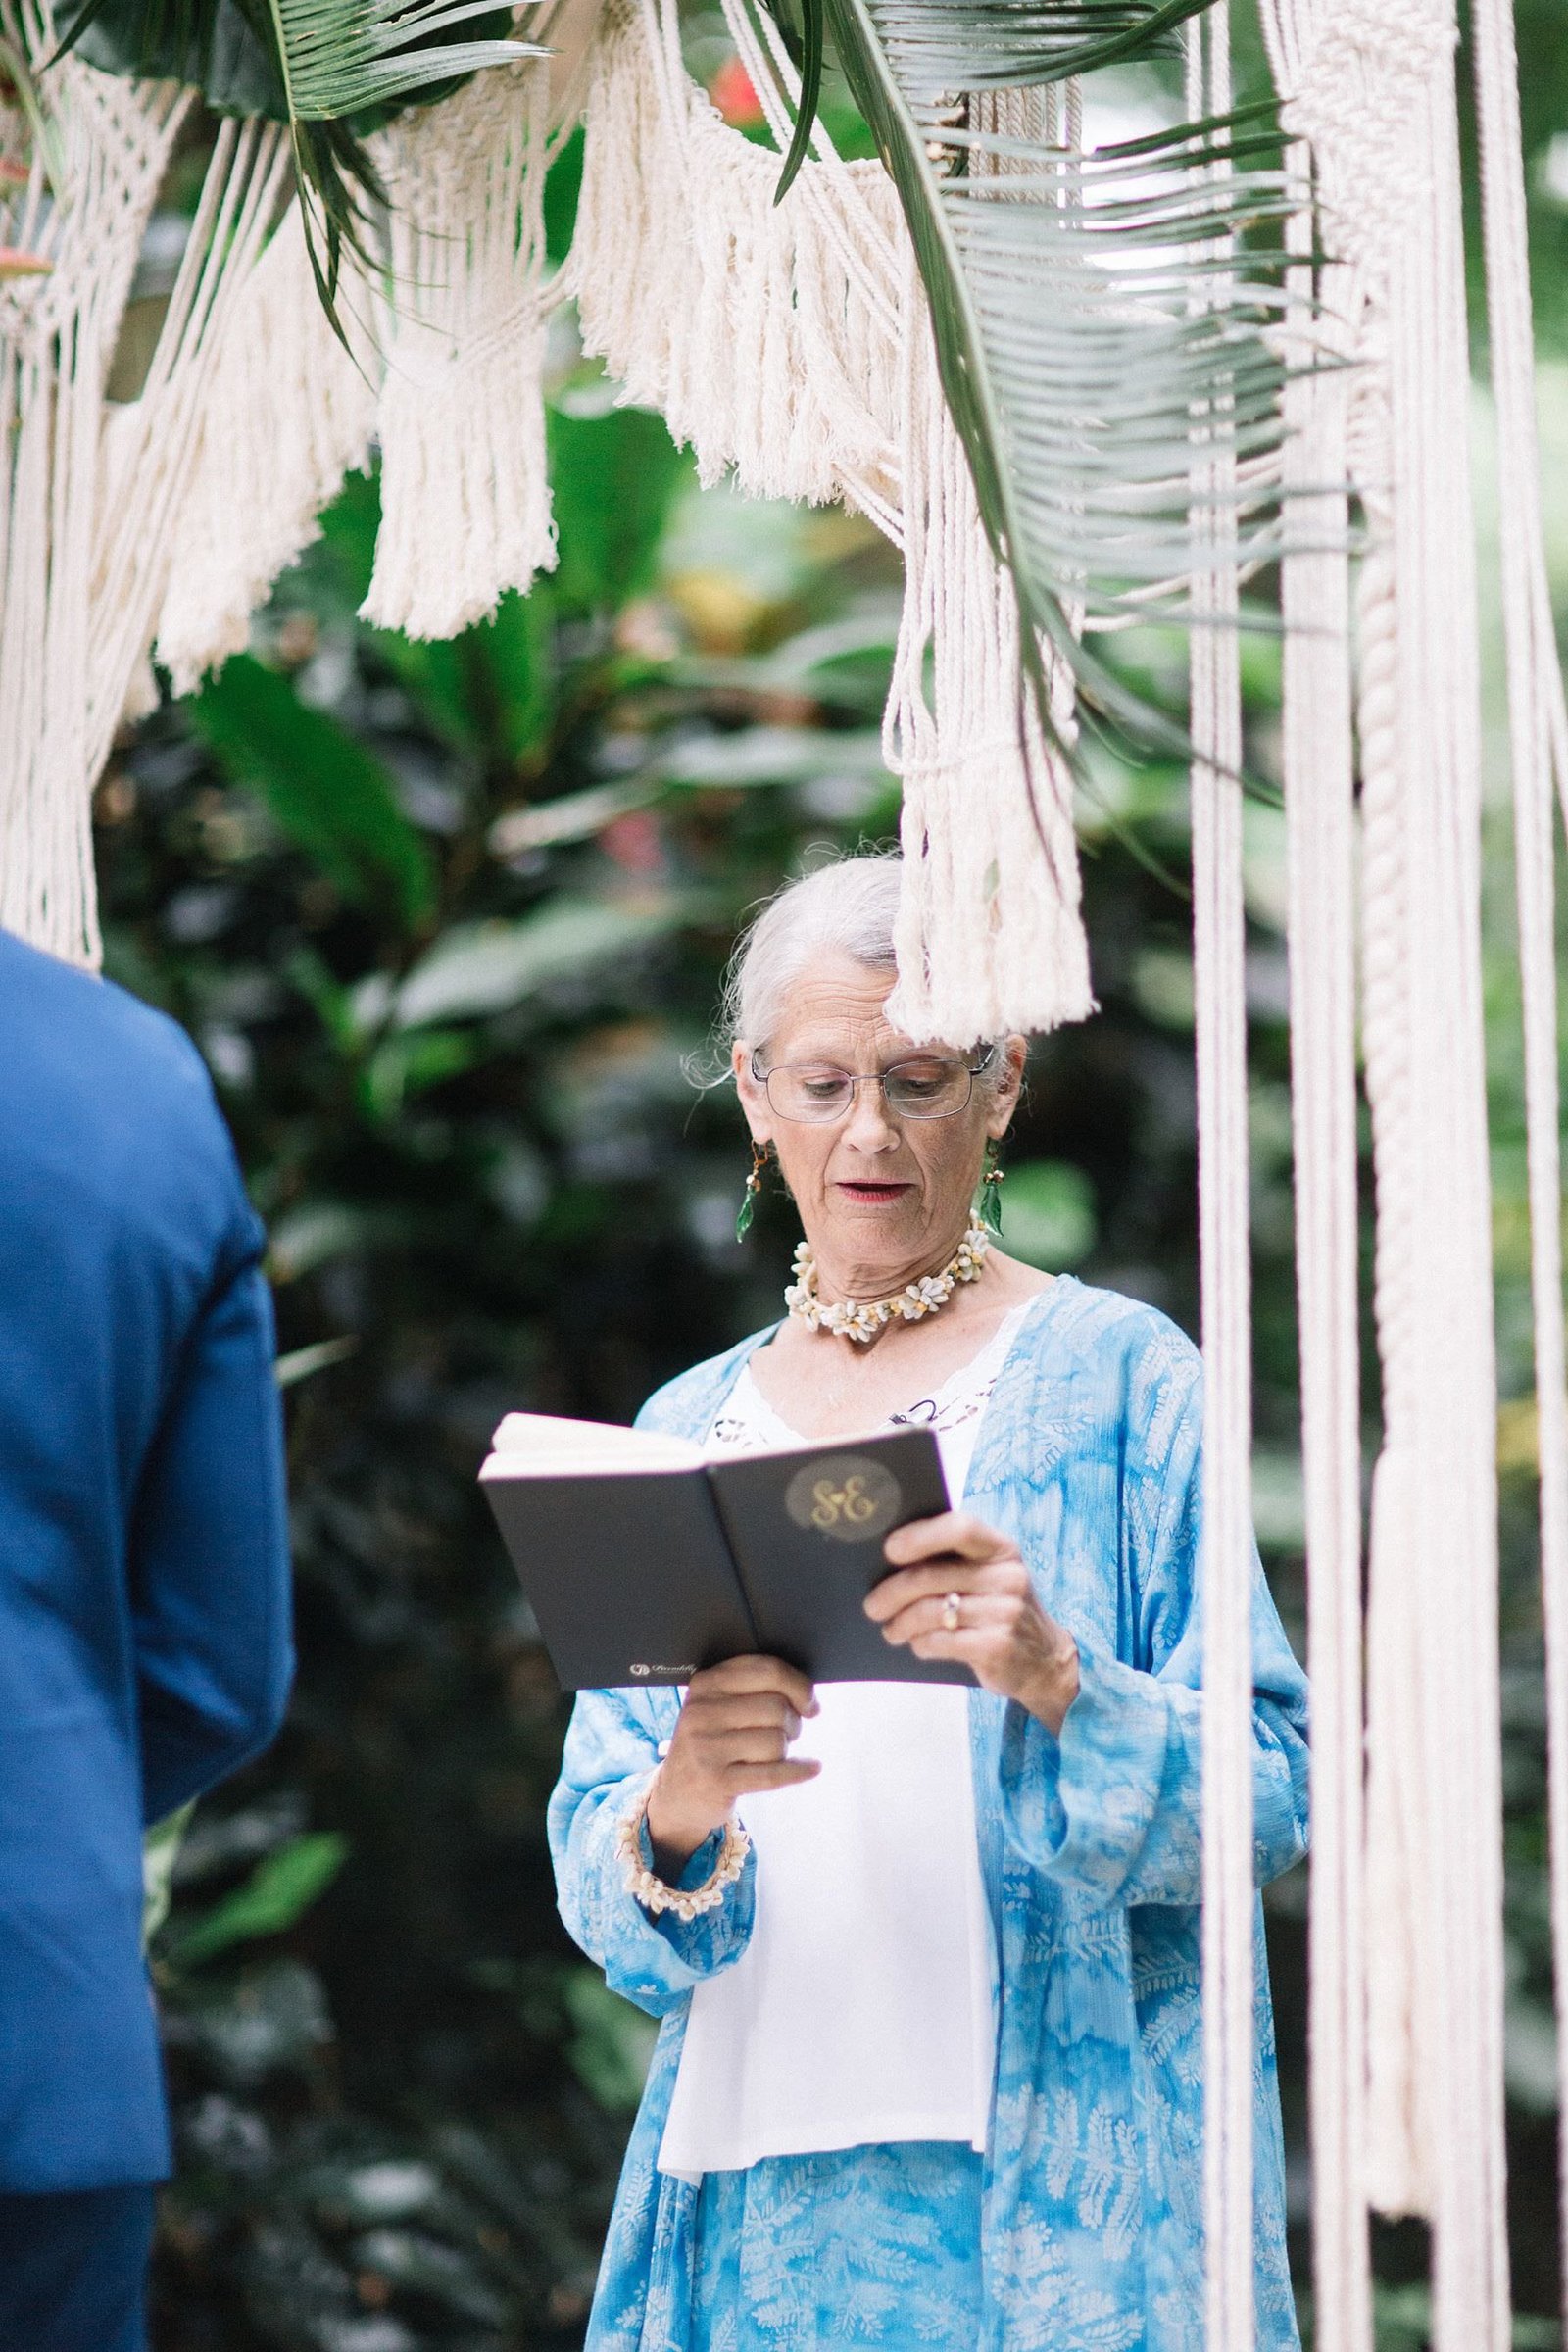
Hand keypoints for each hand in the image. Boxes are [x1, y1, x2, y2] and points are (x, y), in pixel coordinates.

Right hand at [645, 1655, 820, 1875]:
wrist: (677, 1793)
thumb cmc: (711, 1743)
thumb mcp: (717, 1706)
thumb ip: (754, 1690)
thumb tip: (807, 1696)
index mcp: (706, 1683)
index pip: (767, 1671)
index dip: (799, 1685)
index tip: (809, 1702)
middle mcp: (701, 1712)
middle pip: (776, 1707)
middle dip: (792, 1722)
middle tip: (786, 1733)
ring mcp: (706, 1748)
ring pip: (776, 1741)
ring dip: (785, 1750)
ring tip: (772, 1754)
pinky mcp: (716, 1782)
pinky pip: (772, 1774)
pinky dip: (797, 1771)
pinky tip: (810, 1768)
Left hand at [866, 1511, 1079, 1734]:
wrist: (1045, 1660)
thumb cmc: (1001, 1609)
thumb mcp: (990, 1576)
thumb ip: (954, 1561)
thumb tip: (891, 1557)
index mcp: (1002, 1548)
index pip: (961, 1527)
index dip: (921, 1536)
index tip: (889, 1550)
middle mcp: (1008, 1576)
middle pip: (934, 1576)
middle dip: (893, 1592)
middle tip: (872, 1606)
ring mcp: (1006, 1612)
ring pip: (932, 1611)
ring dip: (901, 1623)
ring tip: (891, 1629)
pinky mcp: (998, 1646)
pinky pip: (942, 1641)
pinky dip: (921, 1643)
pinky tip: (916, 1644)